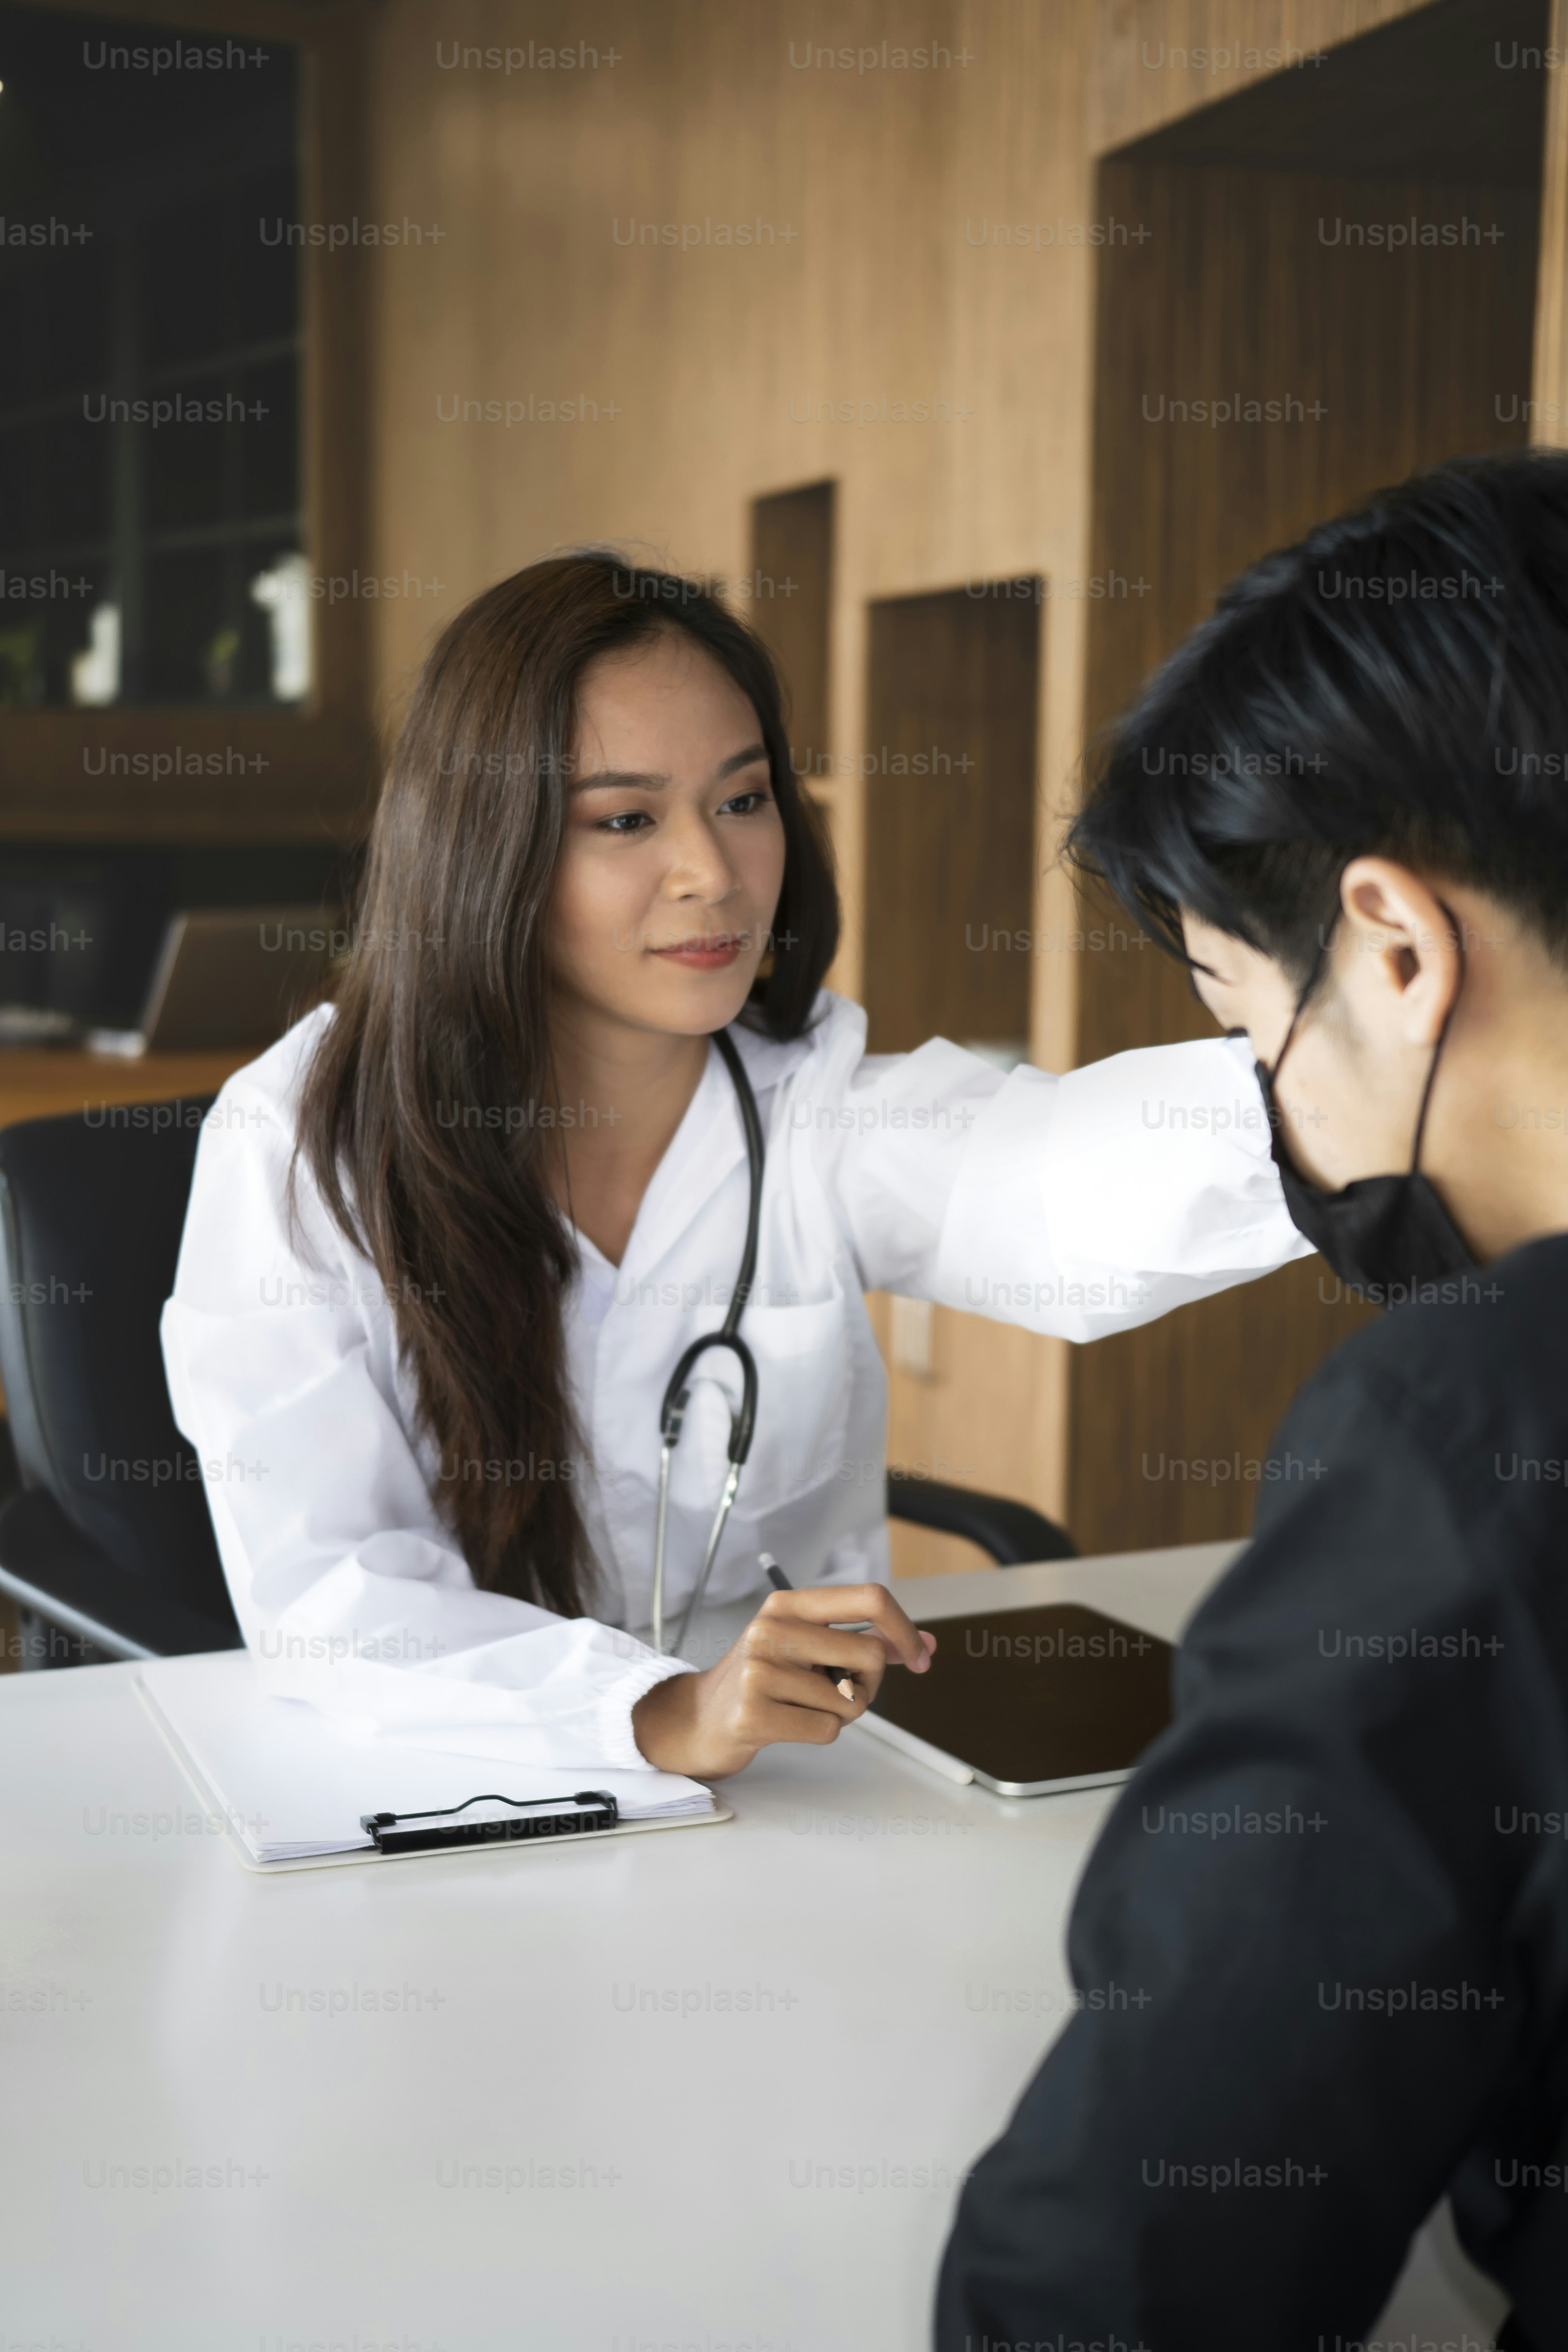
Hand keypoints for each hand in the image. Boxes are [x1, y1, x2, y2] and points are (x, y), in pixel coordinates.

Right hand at [631, 1582, 937, 1779]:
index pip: (869, 1597)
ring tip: (801, 1705)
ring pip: (851, 1700)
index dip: (904, 1628)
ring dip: (841, 1713)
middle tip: (837, 1689)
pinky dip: (820, 1733)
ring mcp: (758, 1670)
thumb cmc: (764, 1679)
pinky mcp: (753, 1713)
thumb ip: (867, 1642)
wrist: (699, 1718)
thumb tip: (926, 1645)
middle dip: (868, 1684)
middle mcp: (771, 1629)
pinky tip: (788, 1723)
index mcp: (789, 1604)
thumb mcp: (809, 1647)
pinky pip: (827, 1729)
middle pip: (869, 1656)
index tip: (918, 1657)